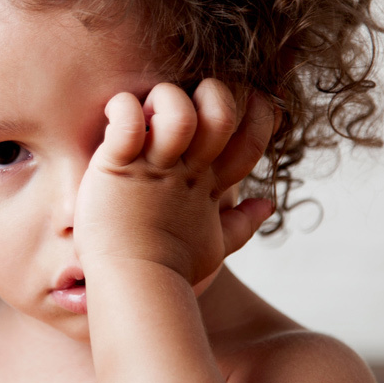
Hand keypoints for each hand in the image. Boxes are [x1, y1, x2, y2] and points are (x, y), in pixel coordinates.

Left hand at [73, 79, 275, 285]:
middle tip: (188, 100)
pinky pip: (127, 122)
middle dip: (212, 94)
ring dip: (166, 99)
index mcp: (210, 184)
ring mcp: (154, 168)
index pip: (251, 139)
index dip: (259, 114)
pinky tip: (115, 112)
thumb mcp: (214, 245)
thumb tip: (268, 205)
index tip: (246, 101)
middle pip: (221, 114)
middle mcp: (187, 171)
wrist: (134, 287)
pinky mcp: (117, 166)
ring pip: (178, 113)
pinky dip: (122, 108)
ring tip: (147, 110)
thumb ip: (242, 223)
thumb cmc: (170, 267)